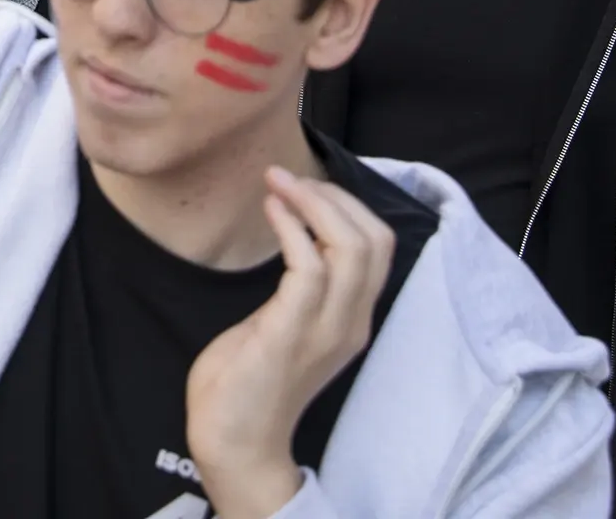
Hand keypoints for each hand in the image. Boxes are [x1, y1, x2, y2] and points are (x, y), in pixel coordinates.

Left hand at [183, 168, 394, 518]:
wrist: (234, 438)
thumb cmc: (251, 375)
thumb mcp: (288, 321)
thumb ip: (302, 285)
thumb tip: (295, 232)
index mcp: (353, 317)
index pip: (381, 247)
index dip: (350, 204)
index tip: (307, 183)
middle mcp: (351, 322)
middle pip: (376, 240)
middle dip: (335, 195)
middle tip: (289, 177)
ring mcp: (325, 330)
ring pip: (351, 248)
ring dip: (313, 203)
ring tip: (279, 184)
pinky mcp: (291, 334)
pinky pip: (309, 269)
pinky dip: (293, 229)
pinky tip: (272, 211)